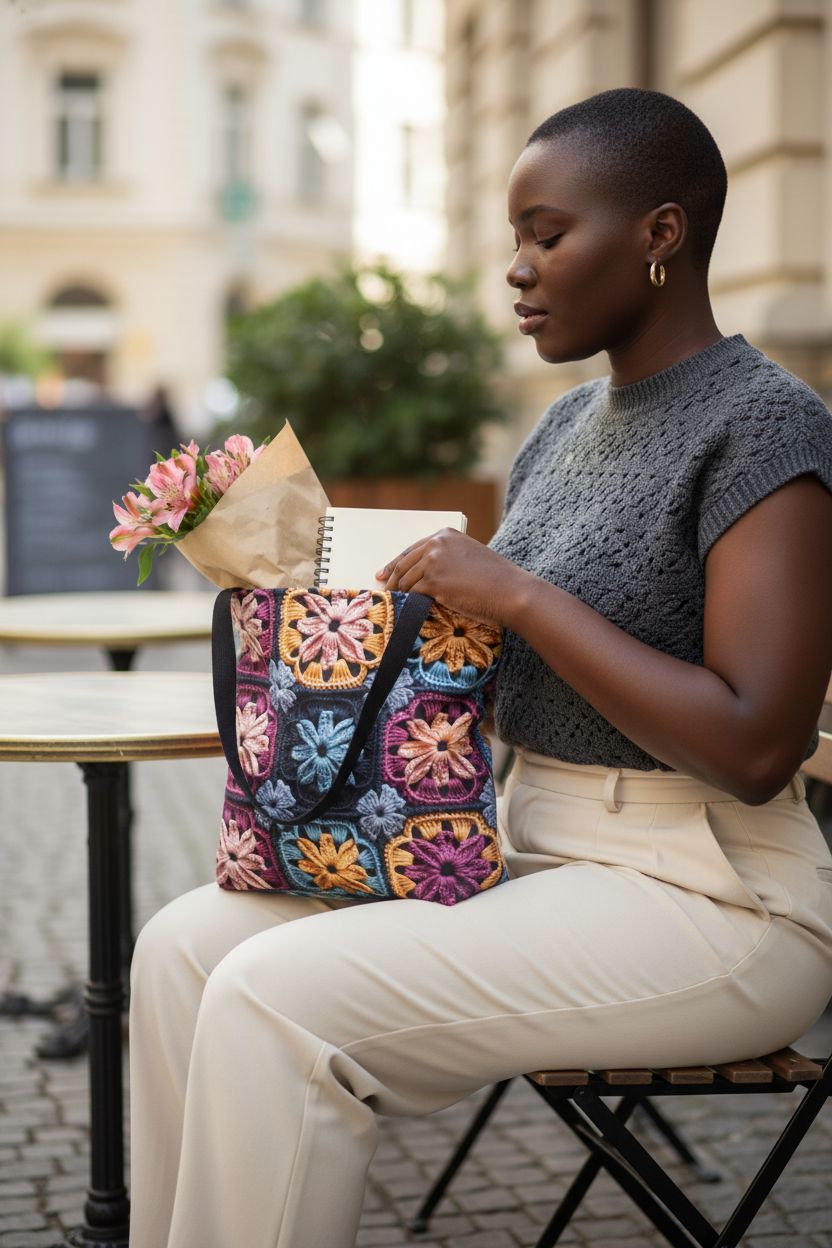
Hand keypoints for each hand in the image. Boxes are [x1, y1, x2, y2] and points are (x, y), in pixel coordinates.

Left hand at [377, 528, 527, 626]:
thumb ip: (448, 559)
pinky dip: (406, 602)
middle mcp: (437, 544)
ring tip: (394, 604)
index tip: (385, 572)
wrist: (510, 591)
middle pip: (404, 563)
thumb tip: (426, 574)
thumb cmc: (495, 579)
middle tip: (384, 590)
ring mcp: (433, 562)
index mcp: (445, 535)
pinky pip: (412, 594)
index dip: (396, 562)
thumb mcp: (470, 557)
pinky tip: (404, 609)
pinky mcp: (433, 582)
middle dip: (392, 578)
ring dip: (398, 593)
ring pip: (405, 580)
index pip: (412, 549)